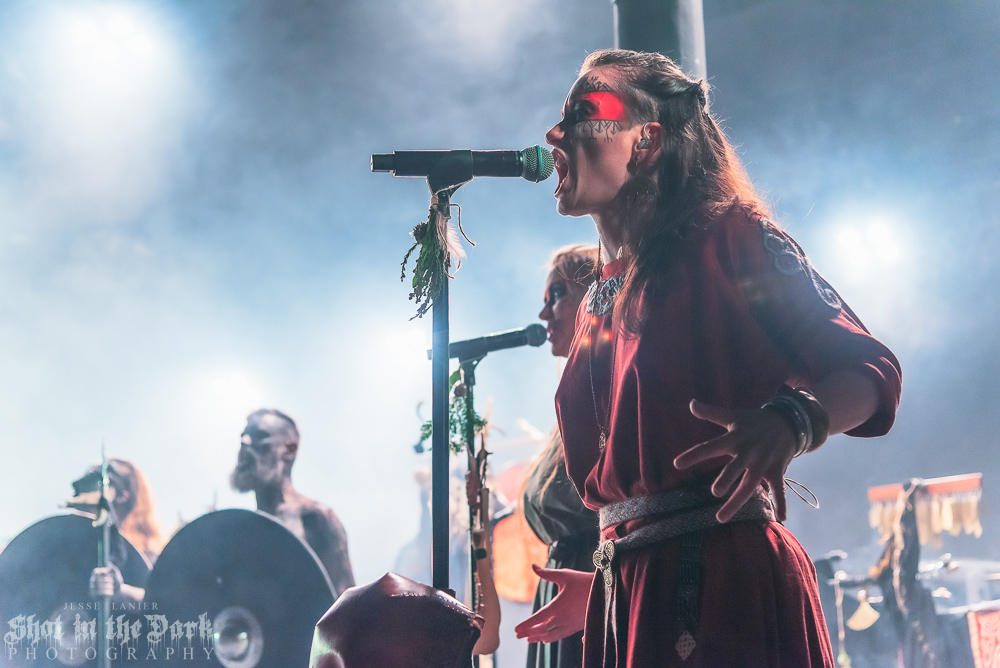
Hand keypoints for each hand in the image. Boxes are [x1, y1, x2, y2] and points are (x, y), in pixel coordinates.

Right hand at [89, 565, 122, 598]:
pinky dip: (107, 592)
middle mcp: (93, 581)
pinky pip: (100, 593)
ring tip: (112, 588)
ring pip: (100, 587)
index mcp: (97, 575)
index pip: (95, 571)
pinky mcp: (94, 595)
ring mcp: (92, 589)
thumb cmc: (116, 583)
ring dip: (109, 587)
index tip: (108, 574)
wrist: (118, 594)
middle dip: (108, 581)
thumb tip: (108, 563)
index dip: (102, 572)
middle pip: (99, 579)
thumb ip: (113, 569)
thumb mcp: (116, 575)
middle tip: (112, 583)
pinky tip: (110, 593)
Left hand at [514, 565, 591, 643]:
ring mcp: (572, 624)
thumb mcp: (565, 575)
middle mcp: (564, 618)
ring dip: (539, 637)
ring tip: (530, 639)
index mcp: (559, 606)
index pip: (538, 618)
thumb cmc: (584, 581)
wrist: (606, 591)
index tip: (516, 630)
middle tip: (518, 636)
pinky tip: (546, 639)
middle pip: (543, 629)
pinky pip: (562, 635)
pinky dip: (552, 638)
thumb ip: (547, 574)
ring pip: (552, 634)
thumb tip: (533, 566)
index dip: (526, 625)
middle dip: (530, 633)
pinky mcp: (578, 627)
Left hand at [674, 399, 797, 522]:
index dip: (693, 455)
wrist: (788, 421)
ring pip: (750, 484)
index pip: (710, 447)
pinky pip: (779, 488)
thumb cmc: (754, 421)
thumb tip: (690, 403)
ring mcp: (763, 462)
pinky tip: (781, 518)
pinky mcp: (777, 469)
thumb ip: (710, 412)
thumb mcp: (732, 416)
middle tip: (715, 492)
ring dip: (737, 501)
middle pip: (734, 468)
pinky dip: (781, 502)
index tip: (676, 464)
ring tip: (721, 517)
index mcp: (734, 439)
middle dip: (726, 480)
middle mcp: (747, 452)